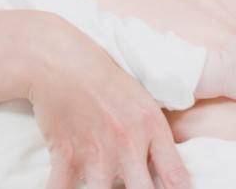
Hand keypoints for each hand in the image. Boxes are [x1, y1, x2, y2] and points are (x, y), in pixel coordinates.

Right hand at [26, 16, 190, 188]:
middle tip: (128, 186)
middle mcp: (129, 143)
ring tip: (96, 184)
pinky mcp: (67, 154)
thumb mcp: (139, 100)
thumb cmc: (100, 77)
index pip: (177, 178)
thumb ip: (154, 135)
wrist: (58, 60)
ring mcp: (98, 152)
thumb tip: (163, 167)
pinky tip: (63, 186)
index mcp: (152, 127)